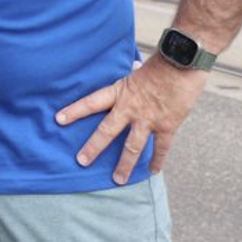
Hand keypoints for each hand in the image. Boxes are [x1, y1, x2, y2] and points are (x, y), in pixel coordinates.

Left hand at [55, 57, 205, 184]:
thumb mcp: (141, 68)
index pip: (92, 102)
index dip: (74, 111)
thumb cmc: (162, 61)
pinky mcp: (167, 125)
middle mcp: (130, 107)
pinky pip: (161, 148)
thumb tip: (134, 68)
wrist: (183, 61)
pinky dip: (157, 160)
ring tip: (118, 180)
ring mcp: (148, 119)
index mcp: (121, 91)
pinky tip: (153, 172)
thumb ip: (135, 75)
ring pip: (132, 147)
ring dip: (124, 165)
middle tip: (81, 161)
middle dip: (93, 147)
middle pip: (106, 131)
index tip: (58, 119)